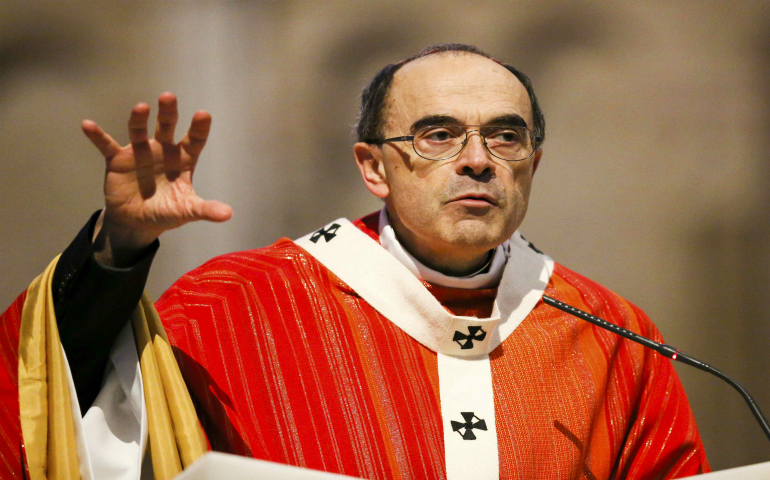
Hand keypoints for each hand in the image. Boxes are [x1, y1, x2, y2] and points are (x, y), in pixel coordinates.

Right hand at [82, 92, 231, 266]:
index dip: (199, 128)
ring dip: (138, 119)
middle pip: (166, 126)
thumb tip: (228, 215)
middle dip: (167, 112)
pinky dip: (97, 136)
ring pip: (138, 130)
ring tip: (140, 108)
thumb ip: (205, 210)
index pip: (194, 140)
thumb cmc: (167, 211)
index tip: (203, 114)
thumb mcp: (187, 211)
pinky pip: (106, 145)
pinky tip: (88, 125)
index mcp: (183, 159)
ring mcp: (140, 152)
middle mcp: (162, 150)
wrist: (137, 222)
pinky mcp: (118, 160)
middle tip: (168, 97)